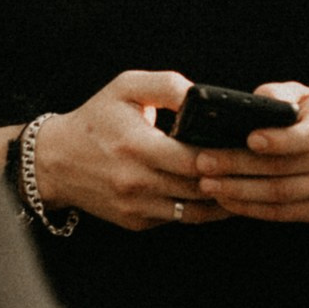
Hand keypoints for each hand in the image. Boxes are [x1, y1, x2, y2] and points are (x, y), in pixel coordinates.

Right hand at [31, 70, 228, 231]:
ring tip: (245, 184)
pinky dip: (200, 210)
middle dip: (229, 178)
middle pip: (199, 187)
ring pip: (194, 211)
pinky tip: (218, 196)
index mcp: (136, 146)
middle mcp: (136, 182)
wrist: (54, 161)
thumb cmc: (95, 119)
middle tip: (254, 166)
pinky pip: (178, 220)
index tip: (244, 146)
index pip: (193, 158)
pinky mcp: (136, 222)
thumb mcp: (126, 88)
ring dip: (222, 200)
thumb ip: (167, 86)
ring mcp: (136, 207)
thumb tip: (202, 97)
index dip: (223, 155)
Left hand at [189, 83, 308, 224]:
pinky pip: (283, 213)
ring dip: (240, 191)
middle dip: (240, 166)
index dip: (281, 139)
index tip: (250, 138)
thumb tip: (250, 101)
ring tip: (208, 184)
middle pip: (284, 169)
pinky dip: (252, 208)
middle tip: (204, 162)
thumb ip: (281, 95)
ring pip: (280, 195)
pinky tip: (227, 200)